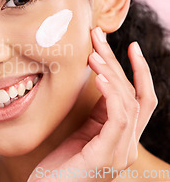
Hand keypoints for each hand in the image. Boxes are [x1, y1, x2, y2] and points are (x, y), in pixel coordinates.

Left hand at [29, 27, 157, 181]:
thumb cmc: (59, 164)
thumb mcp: (82, 132)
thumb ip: (97, 112)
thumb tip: (100, 77)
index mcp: (124, 138)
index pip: (141, 99)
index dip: (139, 71)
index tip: (130, 45)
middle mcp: (128, 145)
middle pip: (135, 95)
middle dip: (120, 63)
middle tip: (100, 37)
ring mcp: (121, 153)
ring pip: (128, 103)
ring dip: (112, 74)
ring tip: (94, 54)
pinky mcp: (106, 156)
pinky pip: (117, 119)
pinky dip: (111, 95)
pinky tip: (99, 77)